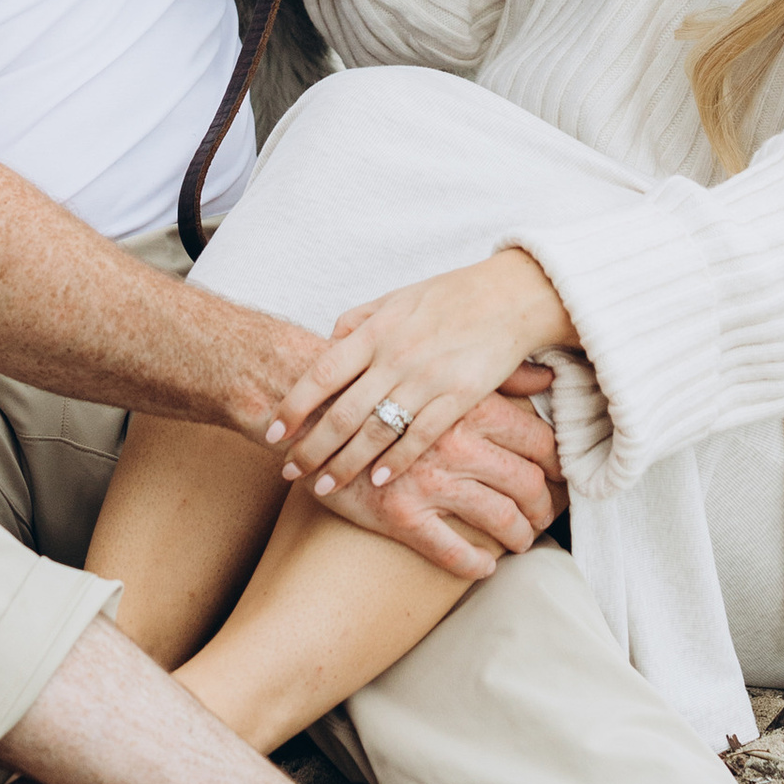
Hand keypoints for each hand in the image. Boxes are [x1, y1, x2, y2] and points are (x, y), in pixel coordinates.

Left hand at [266, 249, 574, 499]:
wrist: (511, 296)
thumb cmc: (450, 297)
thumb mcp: (395, 299)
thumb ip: (358, 322)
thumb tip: (326, 344)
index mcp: (376, 330)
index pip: (322, 373)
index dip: (293, 406)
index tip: (272, 431)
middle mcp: (396, 356)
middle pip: (342, 412)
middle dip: (311, 447)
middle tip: (289, 471)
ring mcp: (427, 379)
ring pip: (376, 431)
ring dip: (345, 464)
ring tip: (324, 486)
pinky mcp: (459, 397)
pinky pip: (420, 436)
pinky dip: (395, 461)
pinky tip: (376, 480)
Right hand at [322, 385, 564, 580]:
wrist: (310, 405)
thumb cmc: (382, 386)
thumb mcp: (441, 367)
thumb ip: (497, 375)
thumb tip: (546, 379)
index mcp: (471, 406)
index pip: (538, 441)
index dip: (557, 466)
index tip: (561, 479)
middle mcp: (456, 444)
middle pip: (526, 483)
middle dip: (544, 507)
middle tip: (546, 516)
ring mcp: (428, 481)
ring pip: (498, 519)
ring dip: (518, 536)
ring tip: (520, 541)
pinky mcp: (400, 514)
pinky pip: (452, 551)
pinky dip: (475, 564)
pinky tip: (484, 568)